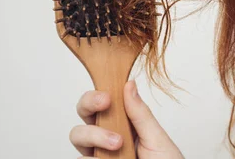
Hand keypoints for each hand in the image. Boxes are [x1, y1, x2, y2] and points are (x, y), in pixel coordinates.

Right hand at [69, 80, 184, 157]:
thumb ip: (140, 114)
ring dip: (94, 135)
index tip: (108, 96)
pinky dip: (91, 158)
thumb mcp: (156, 137)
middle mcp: (107, 136)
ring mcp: (99, 154)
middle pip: (84, 113)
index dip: (99, 94)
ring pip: (78, 136)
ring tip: (117, 144)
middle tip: (105, 104)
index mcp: (124, 122)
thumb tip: (129, 84)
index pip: (104, 102)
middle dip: (89, 104)